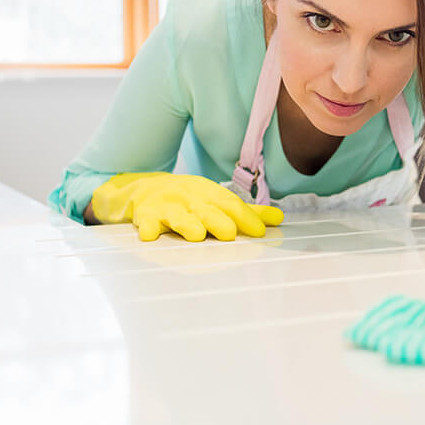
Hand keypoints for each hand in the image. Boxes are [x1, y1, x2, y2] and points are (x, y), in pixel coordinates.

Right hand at [90, 172, 283, 241]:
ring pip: (178, 216)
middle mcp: (190, 198)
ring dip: (186, 224)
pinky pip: (147, 221)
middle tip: (229, 233)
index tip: (259, 231)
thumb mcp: (217, 200)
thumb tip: (278, 218)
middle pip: (206, 210)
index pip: (230, 205)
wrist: (146, 188)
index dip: (246, 217)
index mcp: (209, 194)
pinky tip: (150, 235)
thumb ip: (246, 212)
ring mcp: (167, 206)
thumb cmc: (189, 199)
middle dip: (217, 221)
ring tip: (196, 235)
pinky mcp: (147, 215)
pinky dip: (148, 228)